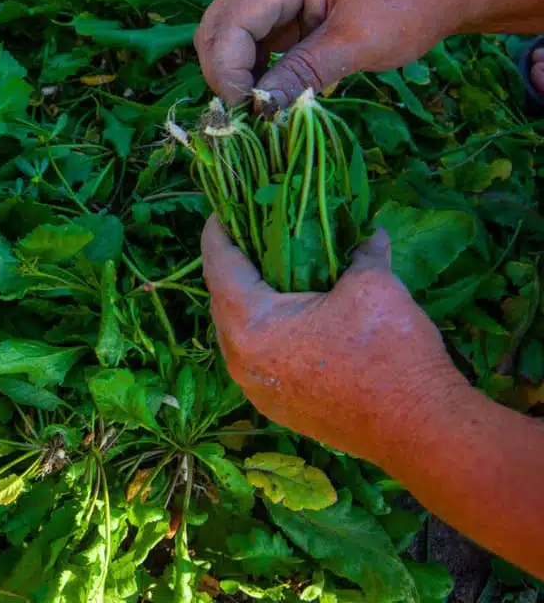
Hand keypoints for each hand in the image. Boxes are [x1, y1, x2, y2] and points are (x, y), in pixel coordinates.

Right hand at [194, 0, 463, 106]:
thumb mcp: (356, 45)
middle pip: (218, 27)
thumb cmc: (408, 9)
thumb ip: (302, 73)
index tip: (248, 112)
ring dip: (235, 76)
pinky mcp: (279, 9)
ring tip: (258, 108)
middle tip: (245, 115)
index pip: (231, 22)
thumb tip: (259, 110)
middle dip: (224, 74)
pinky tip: (268, 94)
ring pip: (226, 37)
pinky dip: (251, 72)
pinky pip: (248, 43)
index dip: (229, 70)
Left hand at [200, 216, 469, 464]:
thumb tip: (369, 235)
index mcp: (250, 326)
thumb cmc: (391, 353)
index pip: (219, 266)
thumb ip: (360, 254)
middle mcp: (241, 363)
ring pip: (238, 332)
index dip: (218, 233)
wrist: (423, 430)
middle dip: (233, 265)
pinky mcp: (279, 407)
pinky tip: (291, 314)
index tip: (221, 210)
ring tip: (269, 272)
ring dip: (250, 300)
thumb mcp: (374, 285)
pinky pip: (257, 357)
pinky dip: (266, 330)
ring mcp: (257, 391)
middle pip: (222, 300)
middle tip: (249, 235)